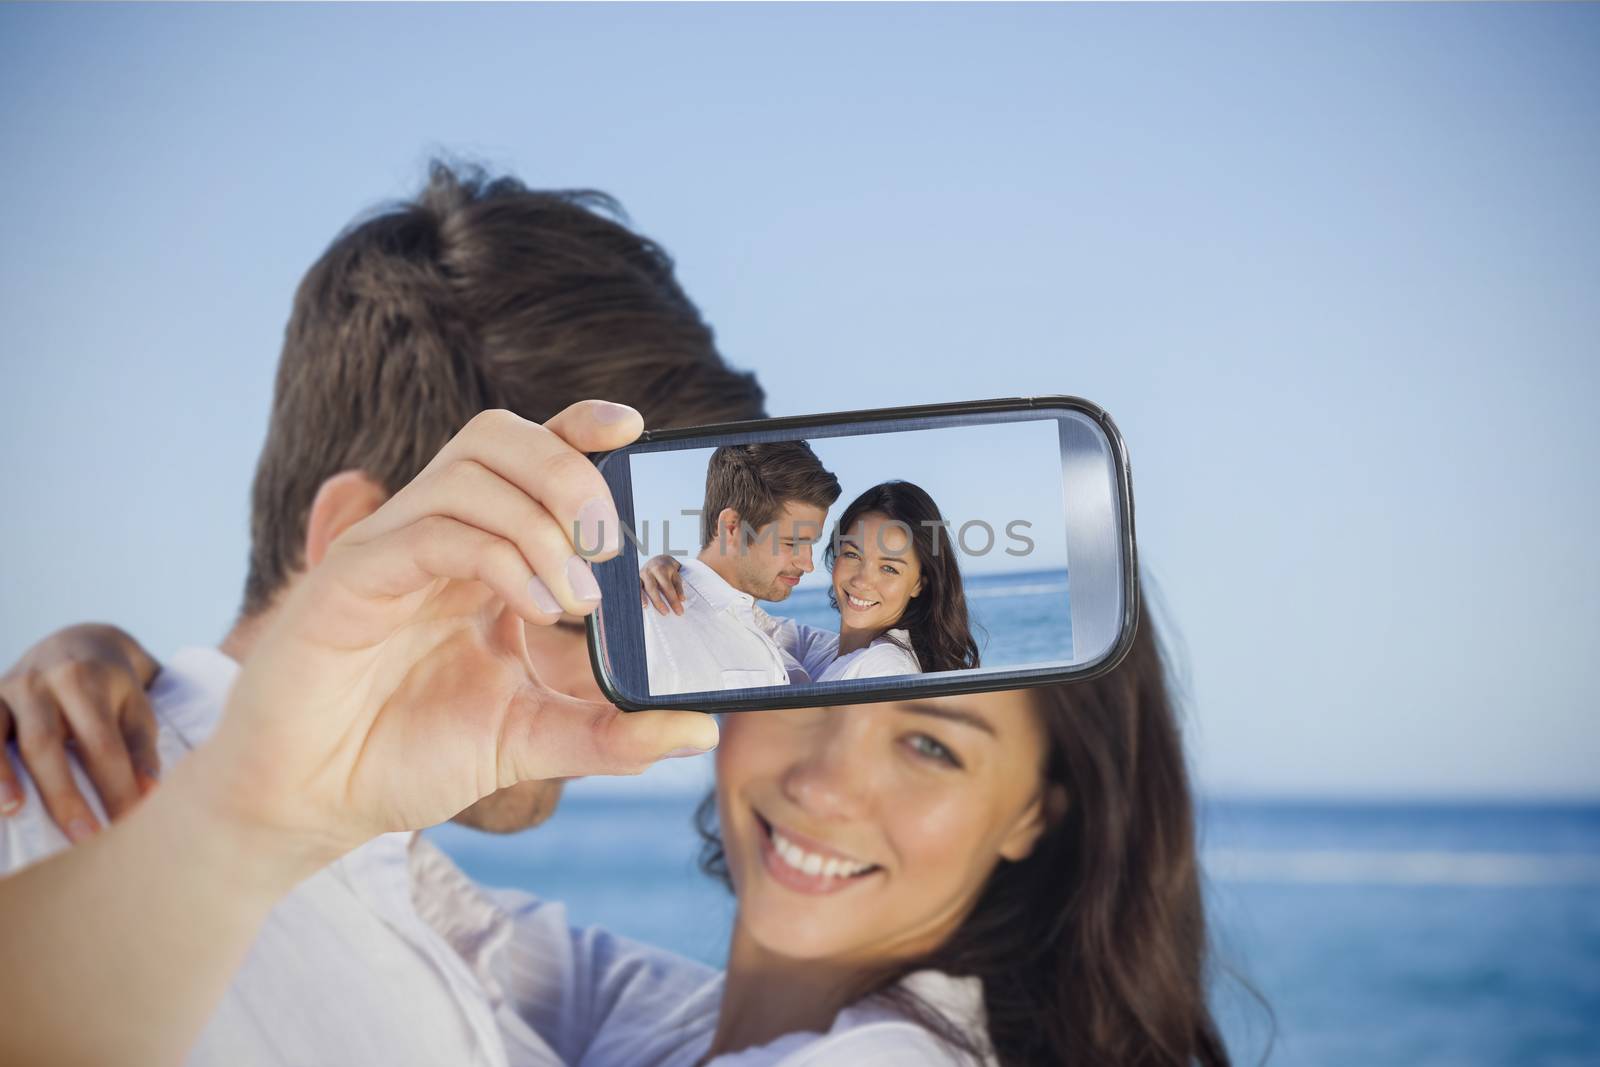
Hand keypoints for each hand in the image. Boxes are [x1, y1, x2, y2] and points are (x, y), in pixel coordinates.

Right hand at [0, 624, 160, 836]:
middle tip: (83, 837)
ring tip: (15, 813)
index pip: (102, 745)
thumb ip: (141, 747)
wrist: (77, 642)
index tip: (128, 825)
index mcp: (87, 680)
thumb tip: (149, 791)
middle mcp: (43, 681)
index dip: (115, 788)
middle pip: (47, 744)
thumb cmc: (113, 688)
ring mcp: (9, 687)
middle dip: (64, 795)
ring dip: (3, 777)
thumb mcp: (137, 707)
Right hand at [185, 402, 718, 866]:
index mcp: (479, 553)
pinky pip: (431, 531)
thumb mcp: (530, 741)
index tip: (636, 429)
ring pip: (469, 472)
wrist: (311, 804)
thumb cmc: (407, 756)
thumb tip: (701, 728)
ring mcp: (389, 551)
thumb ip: (611, 733)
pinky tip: (534, 609)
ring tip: (578, 599)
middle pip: (500, 439)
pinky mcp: (350, 580)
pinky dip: (497, 557)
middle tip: (611, 544)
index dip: (580, 428)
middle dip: (570, 471)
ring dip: (541, 522)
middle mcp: (435, 535)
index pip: (530, 457)